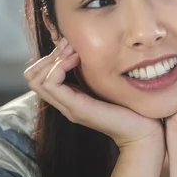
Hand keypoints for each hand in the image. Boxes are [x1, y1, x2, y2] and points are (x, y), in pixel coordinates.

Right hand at [24, 39, 163, 149]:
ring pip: (36, 80)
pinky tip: (78, 60)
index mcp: (71, 97)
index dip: (52, 56)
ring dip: (53, 59)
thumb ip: (96, 72)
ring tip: (74, 52)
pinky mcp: (77, 109)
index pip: (39, 74)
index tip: (72, 46)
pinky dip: (59, 67)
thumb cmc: (132, 106)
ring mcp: (69, 107)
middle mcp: (65, 103)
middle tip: (70, 47)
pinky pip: (51, 84)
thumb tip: (86, 48)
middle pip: (32, 76)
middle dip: (49, 55)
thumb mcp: (110, 83)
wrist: (144, 131)